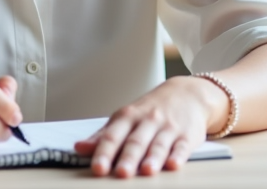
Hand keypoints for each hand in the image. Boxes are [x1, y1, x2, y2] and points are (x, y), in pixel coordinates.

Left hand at [73, 76, 227, 177]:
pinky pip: (182, 146)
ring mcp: (168, 128)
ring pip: (159, 144)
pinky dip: (178, 156)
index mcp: (128, 117)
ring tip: (146, 171)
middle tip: (121, 173)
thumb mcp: (125, 117)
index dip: (104, 152)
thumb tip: (78, 148)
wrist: (188, 93)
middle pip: (136, 141)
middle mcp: (147, 121)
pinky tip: (174, 165)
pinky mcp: (187, 136)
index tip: (97, 168)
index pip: (113, 136)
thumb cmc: (151, 109)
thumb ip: (103, 135)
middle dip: (128, 157)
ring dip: (152, 158)